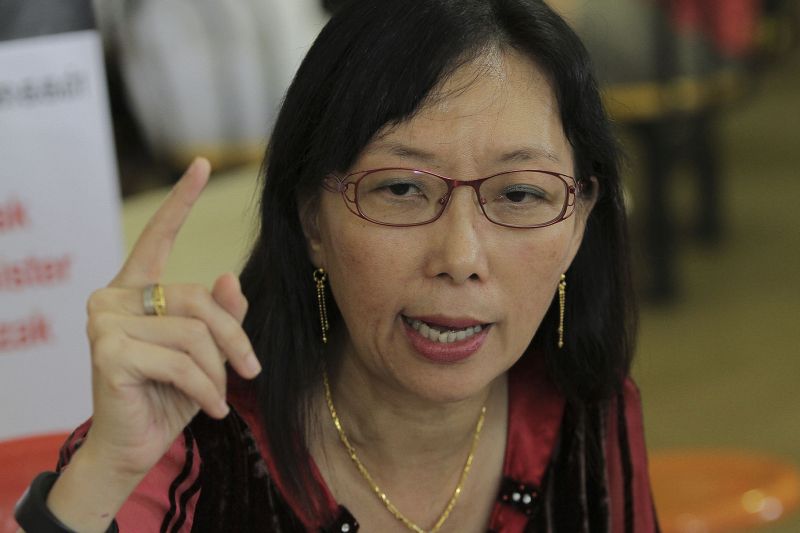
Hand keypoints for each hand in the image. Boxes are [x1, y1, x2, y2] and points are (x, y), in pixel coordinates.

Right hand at [78, 157, 260, 477]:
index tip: (202, 164)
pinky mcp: (107, 350)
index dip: (181, 200)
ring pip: (193, 332)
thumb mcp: (206, 353)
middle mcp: (113, 297)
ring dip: (219, 371)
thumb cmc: (170, 396)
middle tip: (251, 371)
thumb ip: (220, 314)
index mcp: (136, 289)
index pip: (158, 236)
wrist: (134, 448)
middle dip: (234, 339)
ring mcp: (104, 320)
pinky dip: (207, 389)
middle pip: (198, 298)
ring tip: (220, 396)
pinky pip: (181, 361)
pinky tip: (212, 409)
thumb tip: (228, 276)